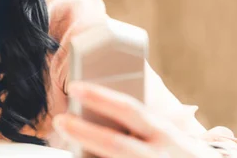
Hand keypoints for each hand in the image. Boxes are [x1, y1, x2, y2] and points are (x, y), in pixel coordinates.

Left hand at [53, 82, 221, 157]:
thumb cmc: (176, 150)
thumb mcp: (166, 130)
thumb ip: (140, 116)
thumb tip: (105, 88)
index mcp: (164, 132)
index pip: (129, 109)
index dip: (100, 97)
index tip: (75, 86)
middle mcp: (157, 154)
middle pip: (115, 143)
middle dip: (83, 132)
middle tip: (59, 120)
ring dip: (84, 154)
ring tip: (65, 142)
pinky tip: (80, 156)